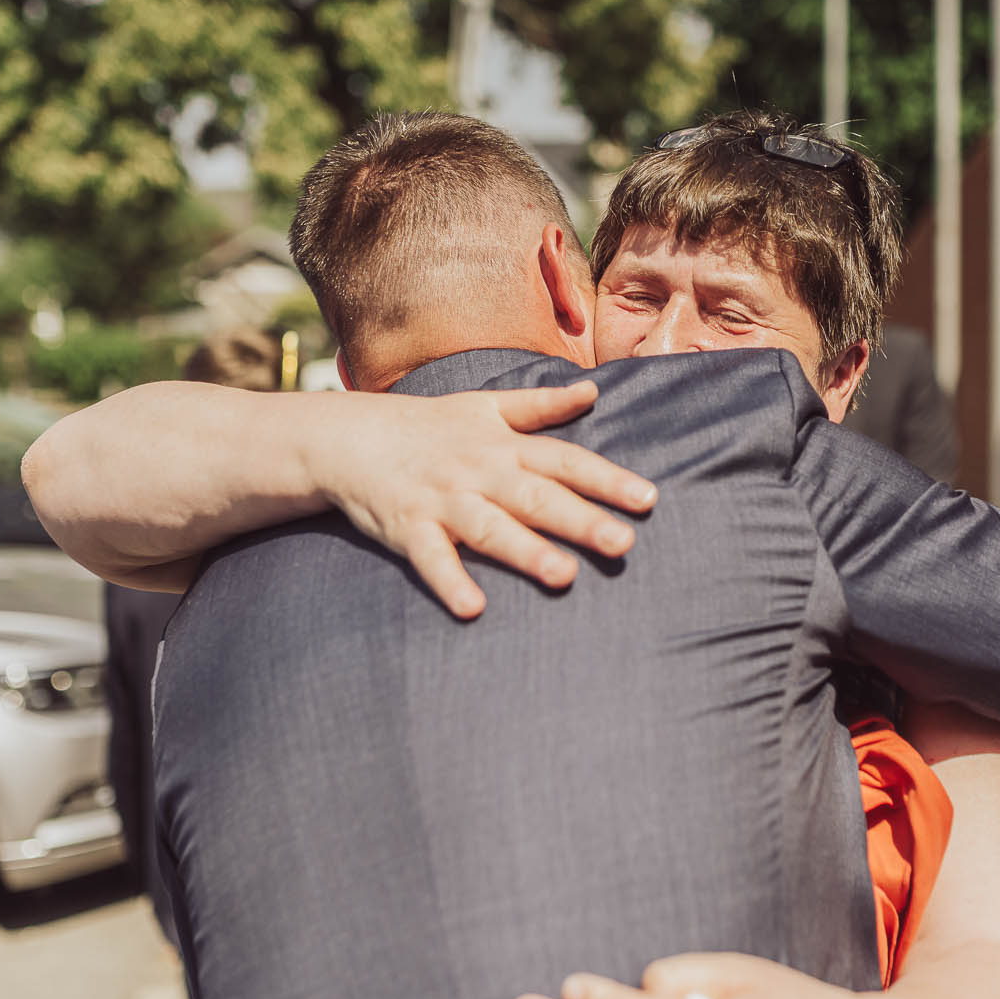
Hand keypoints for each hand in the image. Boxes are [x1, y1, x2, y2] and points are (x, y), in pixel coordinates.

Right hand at [306, 383, 656, 618]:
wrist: (351, 436)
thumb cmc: (429, 426)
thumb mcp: (485, 406)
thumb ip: (541, 406)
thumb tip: (591, 390)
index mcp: (504, 446)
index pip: (566, 462)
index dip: (607, 479)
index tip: (648, 499)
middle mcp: (480, 473)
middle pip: (538, 498)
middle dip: (581, 520)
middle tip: (623, 544)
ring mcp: (445, 502)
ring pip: (491, 528)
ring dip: (526, 552)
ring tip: (563, 576)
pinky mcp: (409, 528)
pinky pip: (431, 559)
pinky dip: (450, 581)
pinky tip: (472, 608)